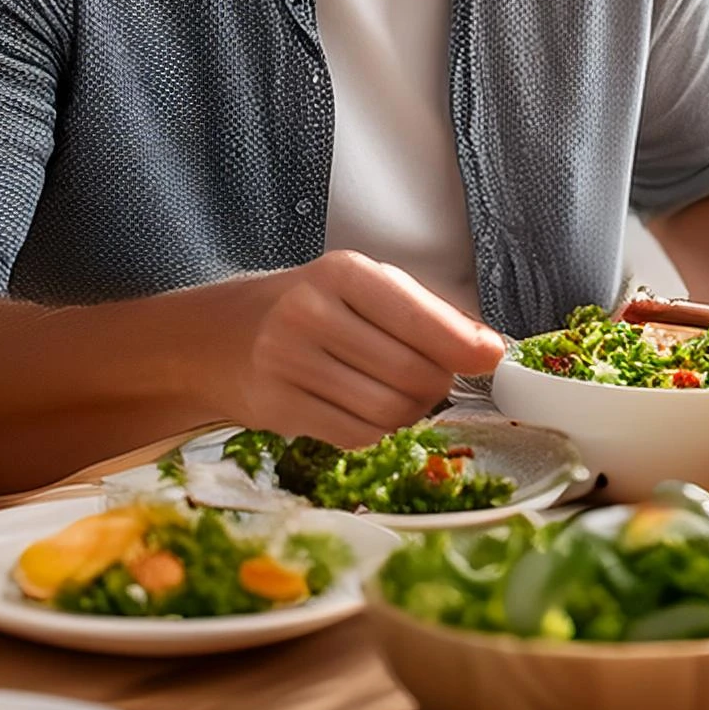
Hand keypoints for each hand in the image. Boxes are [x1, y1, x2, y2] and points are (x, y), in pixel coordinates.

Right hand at [230, 250, 505, 444]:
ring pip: (388, 411)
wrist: (218, 336)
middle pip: (411, 373)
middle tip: (435, 380)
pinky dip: (375, 431)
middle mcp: (311, 313)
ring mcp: (289, 363)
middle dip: (438, 385)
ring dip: (410, 412)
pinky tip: (363, 409)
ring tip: (399, 395)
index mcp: (342, 273)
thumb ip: (425, 313)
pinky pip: (356, 436)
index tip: (490, 358)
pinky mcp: (277, 408)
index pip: (419, 318)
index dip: (464, 346)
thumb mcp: (361, 288)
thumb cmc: (306, 307)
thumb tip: (488, 349)